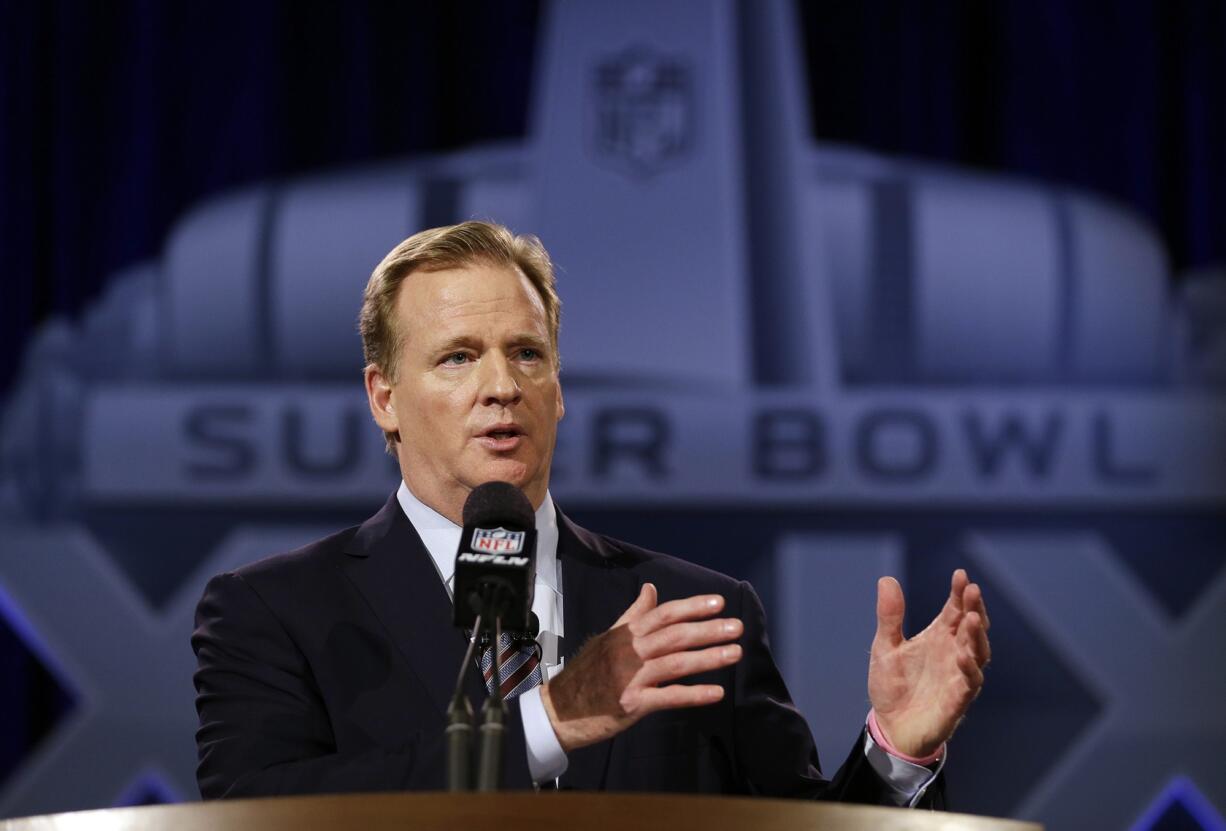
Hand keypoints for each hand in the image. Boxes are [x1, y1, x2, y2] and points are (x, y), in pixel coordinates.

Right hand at [538, 583, 742, 751]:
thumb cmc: (585, 673)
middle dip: (708, 629)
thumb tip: (651, 589)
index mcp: (625, 633)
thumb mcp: (606, 638)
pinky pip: (667, 697)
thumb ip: (632, 615)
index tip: (719, 603)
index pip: (663, 614)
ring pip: (675, 663)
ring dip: (709, 657)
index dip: (692, 607)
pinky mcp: (631, 704)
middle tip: (737, 627)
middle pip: (674, 635)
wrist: (558, 710)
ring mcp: (630, 678)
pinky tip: (716, 692)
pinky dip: (693, 694)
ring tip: (735, 653)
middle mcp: (628, 651)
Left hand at [868, 569, 990, 757]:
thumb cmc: (892, 685)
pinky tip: (963, 656)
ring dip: (976, 636)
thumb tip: (886, 579)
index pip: (955, 610)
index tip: (960, 575)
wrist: (890, 726)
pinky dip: (968, 669)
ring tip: (972, 618)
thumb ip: (889, 616)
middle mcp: (953, 653)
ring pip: (978, 653)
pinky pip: (969, 684)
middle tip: (972, 590)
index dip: (959, 593)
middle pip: (972, 628)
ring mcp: (958, 676)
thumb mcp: (885, 646)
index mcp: (939, 637)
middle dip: (974, 608)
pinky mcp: (957, 701)